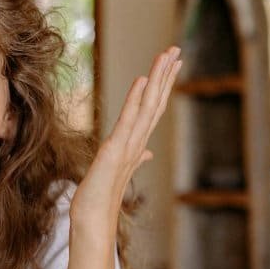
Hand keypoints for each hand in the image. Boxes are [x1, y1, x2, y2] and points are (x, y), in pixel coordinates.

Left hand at [71, 47, 181, 229]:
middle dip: (166, 75)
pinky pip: (128, 120)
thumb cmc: (101, 196)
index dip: (163, 86)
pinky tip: (142, 80)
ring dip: (158, 79)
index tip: (172, 65)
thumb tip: (148, 153)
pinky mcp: (116, 150)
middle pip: (156, 102)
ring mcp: (129, 146)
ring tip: (166, 55)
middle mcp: (138, 142)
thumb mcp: (117, 171)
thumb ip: (135, 158)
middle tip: (176, 49)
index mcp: (137, 144)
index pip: (153, 109)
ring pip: (148, 106)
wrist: (93, 218)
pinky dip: (136, 99)